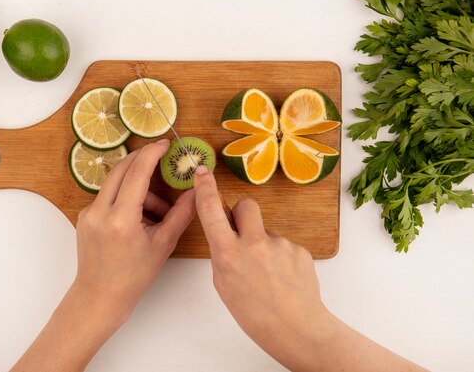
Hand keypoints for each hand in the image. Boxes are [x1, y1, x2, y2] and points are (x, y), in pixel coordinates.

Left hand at [74, 138, 195, 321]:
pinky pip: (108, 196)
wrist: (100, 297)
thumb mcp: (163, 244)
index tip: (165, 144)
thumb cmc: (133, 276)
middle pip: (122, 169)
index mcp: (121, 219)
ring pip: (115, 183)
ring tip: (158, 213)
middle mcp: (99, 211)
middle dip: (143, 161)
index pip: (137, 172)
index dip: (152, 154)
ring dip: (138, 187)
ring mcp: (88, 213)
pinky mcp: (84, 216)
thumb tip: (197, 192)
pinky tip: (139, 219)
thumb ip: (181, 214)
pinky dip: (126, 199)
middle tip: (162, 158)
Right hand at [193, 166, 327, 366]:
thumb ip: (223, 255)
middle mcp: (254, 244)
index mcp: (228, 254)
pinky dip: (281, 256)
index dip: (205, 188)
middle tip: (244, 236)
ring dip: (264, 243)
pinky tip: (283, 277)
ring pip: (266, 229)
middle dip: (242, 215)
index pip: (211, 210)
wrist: (296, 328)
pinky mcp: (299, 249)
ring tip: (269, 273)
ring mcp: (279, 244)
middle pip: (245, 205)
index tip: (203, 172)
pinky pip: (284, 244)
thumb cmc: (255, 314)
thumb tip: (227, 238)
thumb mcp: (224, 284)